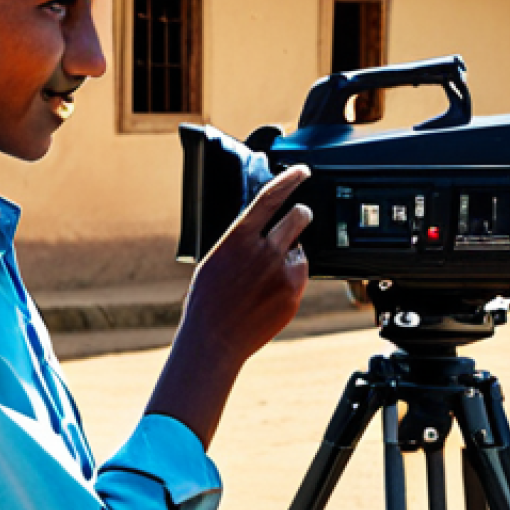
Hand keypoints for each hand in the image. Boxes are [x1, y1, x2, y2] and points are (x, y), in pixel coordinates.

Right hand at [182, 164, 313, 366]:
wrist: (214, 339)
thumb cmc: (207, 302)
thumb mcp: (216, 260)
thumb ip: (241, 241)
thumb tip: (260, 229)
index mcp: (240, 238)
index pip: (271, 197)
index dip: (290, 179)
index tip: (302, 171)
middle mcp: (264, 251)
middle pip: (299, 217)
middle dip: (302, 214)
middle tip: (300, 216)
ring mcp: (282, 273)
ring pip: (300, 251)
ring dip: (291, 255)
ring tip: (266, 276)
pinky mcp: (294, 293)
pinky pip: (300, 276)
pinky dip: (290, 280)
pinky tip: (269, 293)